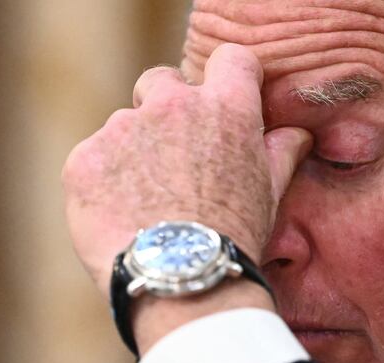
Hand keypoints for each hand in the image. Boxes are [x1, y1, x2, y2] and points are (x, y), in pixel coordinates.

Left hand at [63, 44, 311, 294]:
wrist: (184, 280)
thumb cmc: (235, 238)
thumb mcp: (271, 194)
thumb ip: (281, 153)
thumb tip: (297, 135)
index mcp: (227, 109)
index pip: (233, 60)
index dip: (230, 78)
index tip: (225, 102)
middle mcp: (173, 105)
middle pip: (162, 82)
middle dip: (167, 110)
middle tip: (176, 160)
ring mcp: (124, 129)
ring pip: (125, 126)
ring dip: (134, 152)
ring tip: (149, 204)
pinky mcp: (86, 158)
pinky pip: (94, 158)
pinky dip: (104, 181)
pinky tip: (123, 216)